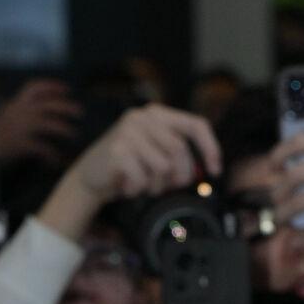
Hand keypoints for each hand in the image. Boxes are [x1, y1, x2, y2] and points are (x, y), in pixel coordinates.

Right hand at [0, 76, 81, 167]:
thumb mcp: (6, 118)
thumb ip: (21, 113)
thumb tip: (41, 111)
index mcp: (15, 104)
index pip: (35, 87)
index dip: (52, 86)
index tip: (67, 89)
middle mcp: (19, 112)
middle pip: (50, 104)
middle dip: (68, 107)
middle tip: (80, 113)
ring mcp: (21, 128)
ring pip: (52, 124)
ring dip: (66, 129)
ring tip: (74, 134)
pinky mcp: (21, 145)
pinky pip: (44, 148)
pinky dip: (53, 155)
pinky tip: (57, 161)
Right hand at [66, 104, 220, 212]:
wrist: (89, 177)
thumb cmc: (128, 165)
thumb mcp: (155, 150)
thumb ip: (178, 151)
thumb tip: (207, 168)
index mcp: (157, 114)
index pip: (196, 124)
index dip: (210, 148)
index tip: (215, 170)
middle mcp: (142, 117)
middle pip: (180, 151)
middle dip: (179, 176)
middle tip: (166, 186)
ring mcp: (128, 132)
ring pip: (163, 167)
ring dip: (156, 185)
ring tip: (142, 183)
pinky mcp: (116, 151)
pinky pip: (142, 178)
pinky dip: (137, 189)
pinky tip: (127, 186)